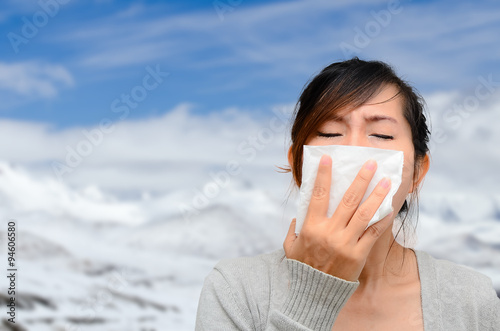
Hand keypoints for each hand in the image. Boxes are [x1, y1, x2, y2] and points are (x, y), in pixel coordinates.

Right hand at [283, 154, 393, 281]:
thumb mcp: (290, 247)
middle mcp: (329, 232)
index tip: (328, 158)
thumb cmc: (301, 268)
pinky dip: (382, 221)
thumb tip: (298, 216)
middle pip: (348, 200)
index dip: (324, 175)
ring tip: (386, 181)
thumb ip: (293, 230)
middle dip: (361, 179)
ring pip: (364, 213)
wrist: (314, 294)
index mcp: (311, 227)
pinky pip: (373, 234)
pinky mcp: (358, 255)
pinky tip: (390, 209)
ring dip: (376, 195)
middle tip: (371, 163)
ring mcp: (345, 243)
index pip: (318, 195)